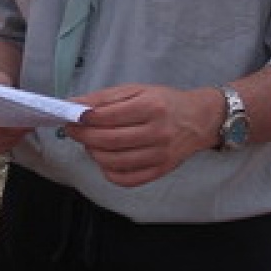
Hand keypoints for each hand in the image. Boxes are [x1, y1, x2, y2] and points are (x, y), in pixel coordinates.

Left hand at [64, 84, 222, 185]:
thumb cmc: (165, 102)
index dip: (83, 119)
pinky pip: (126, 179)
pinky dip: (109, 172)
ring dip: (93, 153)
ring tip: (90, 144)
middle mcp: (157, 132)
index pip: (107, 117)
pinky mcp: (160, 171)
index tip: (71, 117)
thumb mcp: (137, 90)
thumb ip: (104, 98)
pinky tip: (106, 159)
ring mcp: (160, 155)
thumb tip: (74, 104)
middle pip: (108, 141)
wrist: (199, 119)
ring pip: (114, 162)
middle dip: (83, 136)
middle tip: (72, 130)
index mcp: (151, 107)